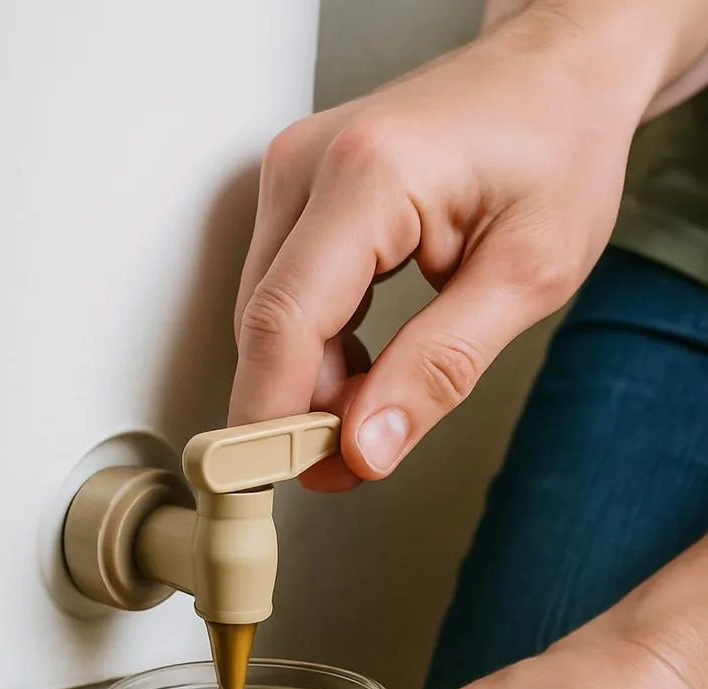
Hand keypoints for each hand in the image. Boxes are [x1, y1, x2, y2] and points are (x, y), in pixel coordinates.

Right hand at [229, 2, 670, 489]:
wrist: (558, 72)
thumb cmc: (556, 146)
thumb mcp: (527, 275)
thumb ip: (441, 368)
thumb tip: (366, 448)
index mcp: (369, 176)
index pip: (284, 324)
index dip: (273, 418)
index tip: (284, 482)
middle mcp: (311, 164)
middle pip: (265, 327)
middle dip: (299, 411)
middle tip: (354, 464)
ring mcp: (295, 173)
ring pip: (266, 318)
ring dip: (309, 383)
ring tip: (375, 408)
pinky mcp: (297, 191)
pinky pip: (281, 294)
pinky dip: (313, 349)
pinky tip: (363, 366)